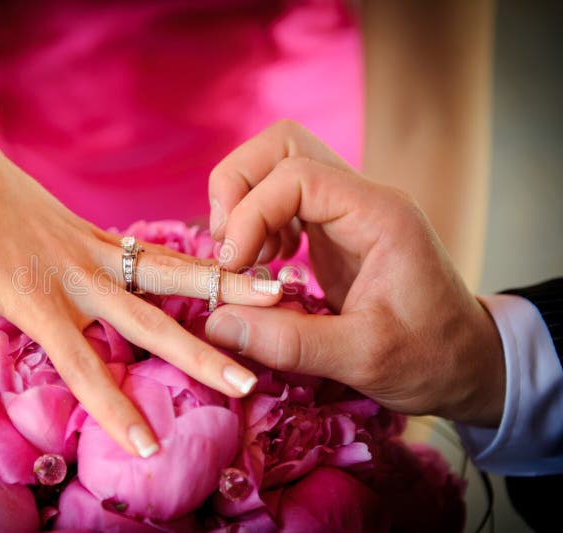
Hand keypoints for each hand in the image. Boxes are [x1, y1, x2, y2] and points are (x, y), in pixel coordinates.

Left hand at [0, 127, 282, 456]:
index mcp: (33, 297)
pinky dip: (193, 262)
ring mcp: (90, 246)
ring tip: (274, 295)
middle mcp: (74, 272)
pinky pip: (152, 250)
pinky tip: (230, 269)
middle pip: (146, 320)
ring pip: (166, 273)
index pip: (83, 364)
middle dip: (198, 354)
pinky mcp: (95, 230)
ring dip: (221, 288)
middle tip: (247, 381)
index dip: (116, 407)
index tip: (150, 444)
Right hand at [205, 120, 504, 426]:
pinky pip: (281, 198)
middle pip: (282, 146)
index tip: (232, 265)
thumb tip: (216, 323)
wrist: (468, 361)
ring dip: (243, 203)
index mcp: (378, 215)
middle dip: (238, 188)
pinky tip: (261, 263)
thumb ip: (290, 342)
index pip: (297, 174)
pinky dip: (256, 222)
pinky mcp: (333, 228)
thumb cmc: (431, 358)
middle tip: (226, 247)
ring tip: (241, 258)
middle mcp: (361, 199)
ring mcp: (346, 209)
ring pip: (277, 165)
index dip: (250, 213)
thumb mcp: (364, 360)